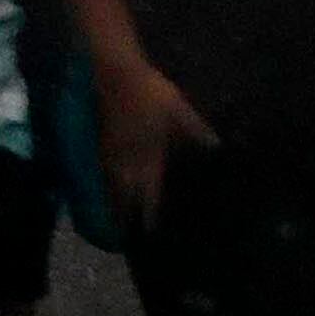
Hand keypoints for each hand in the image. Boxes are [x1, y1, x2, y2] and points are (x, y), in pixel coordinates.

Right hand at [97, 56, 215, 226]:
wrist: (113, 75)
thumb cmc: (149, 94)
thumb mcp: (179, 111)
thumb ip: (196, 132)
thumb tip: (216, 149)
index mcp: (146, 157)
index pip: (147, 195)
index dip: (150, 215)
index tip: (153, 234)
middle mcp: (124, 163)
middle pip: (124, 200)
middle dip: (128, 219)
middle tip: (132, 239)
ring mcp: (107, 158)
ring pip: (110, 191)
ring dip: (116, 208)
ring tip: (120, 227)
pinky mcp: (98, 149)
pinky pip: (102, 178)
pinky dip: (107, 190)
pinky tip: (111, 195)